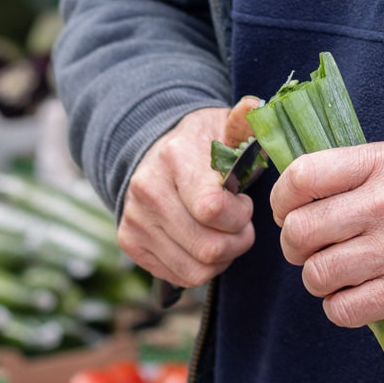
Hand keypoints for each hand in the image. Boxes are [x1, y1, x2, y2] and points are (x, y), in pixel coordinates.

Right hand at [118, 106, 254, 287]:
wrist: (155, 152)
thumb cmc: (202, 143)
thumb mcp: (224, 127)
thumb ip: (243, 122)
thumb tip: (253, 106)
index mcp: (175, 157)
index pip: (212, 209)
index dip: (239, 214)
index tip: (244, 201)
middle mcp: (148, 190)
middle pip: (207, 247)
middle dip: (238, 241)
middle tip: (242, 224)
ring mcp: (135, 219)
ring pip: (195, 269)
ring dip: (222, 258)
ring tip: (225, 233)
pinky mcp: (130, 242)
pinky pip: (179, 276)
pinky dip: (201, 267)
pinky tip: (205, 241)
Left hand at [271, 141, 383, 327]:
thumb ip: (348, 170)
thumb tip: (292, 193)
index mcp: (380, 163)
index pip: (304, 176)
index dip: (282, 196)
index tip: (288, 208)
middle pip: (301, 231)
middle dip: (294, 242)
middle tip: (309, 243)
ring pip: (316, 274)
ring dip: (317, 275)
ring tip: (336, 267)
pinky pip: (342, 309)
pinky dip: (338, 305)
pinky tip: (354, 290)